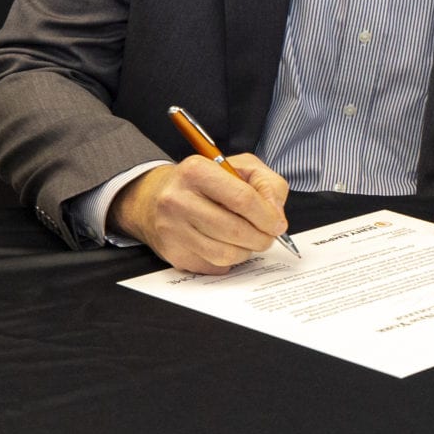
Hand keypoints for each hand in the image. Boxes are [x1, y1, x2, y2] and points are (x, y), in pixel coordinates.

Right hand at [112, 153, 290, 274]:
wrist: (156, 198)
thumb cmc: (205, 182)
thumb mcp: (241, 167)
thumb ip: (268, 185)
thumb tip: (276, 217)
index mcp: (196, 171)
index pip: (242, 199)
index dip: (267, 216)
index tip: (277, 224)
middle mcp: (178, 200)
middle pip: (236, 230)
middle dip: (262, 238)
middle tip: (267, 236)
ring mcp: (172, 229)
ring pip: (226, 254)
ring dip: (246, 250)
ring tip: (246, 238)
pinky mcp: (173, 253)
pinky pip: (214, 266)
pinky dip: (228, 260)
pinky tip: (225, 244)